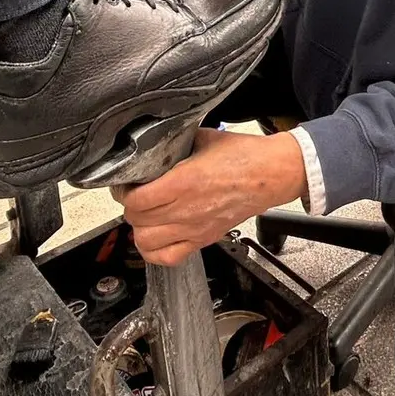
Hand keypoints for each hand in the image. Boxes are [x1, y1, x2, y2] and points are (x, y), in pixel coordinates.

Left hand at [115, 129, 308, 265]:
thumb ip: (175, 143)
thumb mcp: (203, 137)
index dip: (123, 192)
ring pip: (146, 242)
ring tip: (144, 215)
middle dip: (130, 207)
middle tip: (134, 196)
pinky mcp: (204, 239)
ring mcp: (194, 229)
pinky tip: (156, 237)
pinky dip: (155, 251)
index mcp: (183, 182)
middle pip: (136, 220)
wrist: (271, 174)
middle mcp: (185, 210)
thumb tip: (156, 143)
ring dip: (139, 229)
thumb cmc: (244, 156)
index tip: (126, 184)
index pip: (135, 200)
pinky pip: (168, 258)